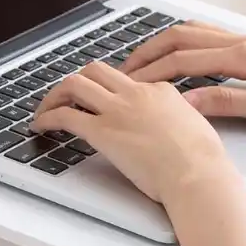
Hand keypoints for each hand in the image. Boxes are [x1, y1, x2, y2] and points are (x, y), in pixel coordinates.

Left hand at [32, 61, 239, 205]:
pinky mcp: (103, 131)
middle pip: (96, 70)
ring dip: (55, 94)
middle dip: (78, 80)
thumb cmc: (203, 161)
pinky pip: (65, 115)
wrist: (197, 175)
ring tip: (47, 108)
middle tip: (67, 96)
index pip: (127, 80)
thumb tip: (174, 123)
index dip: (110, 91)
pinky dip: (47, 117)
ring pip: (75, 83)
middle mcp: (136, 93)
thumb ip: (180, 117)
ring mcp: (118, 110)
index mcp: (161, 90)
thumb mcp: (196, 126)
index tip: (102, 103)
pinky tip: (42, 126)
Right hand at [121, 23, 245, 129]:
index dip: (153, 72)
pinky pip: (208, 37)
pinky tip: (180, 54)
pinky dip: (184, 42)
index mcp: (242, 56)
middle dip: (148, 51)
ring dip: (164, 43)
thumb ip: (226, 102)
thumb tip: (188, 102)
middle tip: (124, 67)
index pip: (183, 60)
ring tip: (144, 59)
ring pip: (193, 32)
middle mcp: (241, 42)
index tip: (131, 84)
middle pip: (181, 37)